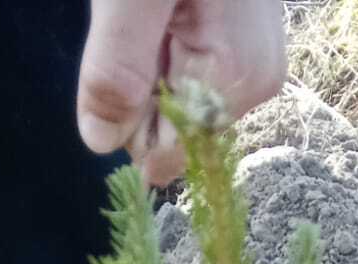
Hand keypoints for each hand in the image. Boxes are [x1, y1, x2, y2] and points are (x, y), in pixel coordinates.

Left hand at [77, 0, 286, 185]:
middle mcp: (254, 82)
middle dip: (140, 80)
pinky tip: (166, 4)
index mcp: (236, 78)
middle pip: (171, 128)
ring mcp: (253, 62)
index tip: (130, 48)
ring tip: (154, 3)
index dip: (130, 114)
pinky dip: (160, 41)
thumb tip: (102, 141)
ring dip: (147, 57)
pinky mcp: (242, 42)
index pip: (167, 153)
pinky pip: (186, 69)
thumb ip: (118, 67)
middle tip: (141, 14)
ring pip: (175, 98)